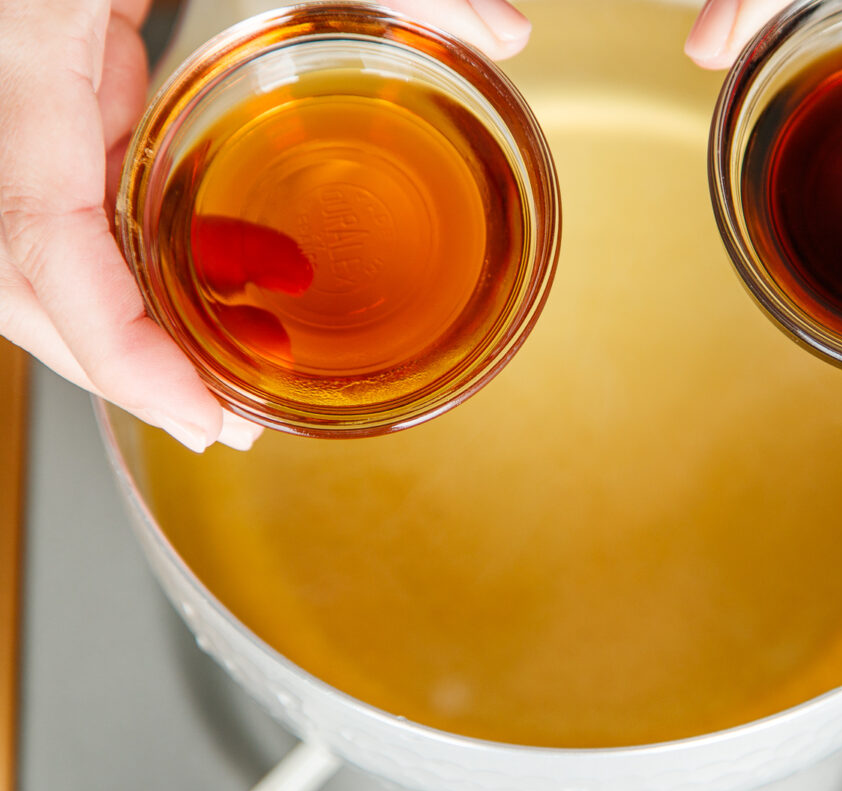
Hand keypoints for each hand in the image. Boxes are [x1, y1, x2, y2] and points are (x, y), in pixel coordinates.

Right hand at [0, 0, 528, 452]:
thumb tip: (507, 36)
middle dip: (115, 354)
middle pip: (18, 266)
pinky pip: (64, 171)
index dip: (113, 348)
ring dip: (126, 307)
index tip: (202, 415)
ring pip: (33, 231)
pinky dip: (130, 234)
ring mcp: (18, 65)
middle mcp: (8, 66)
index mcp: (34, 33)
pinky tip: (214, 251)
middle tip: (221, 413)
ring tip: (228, 357)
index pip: (37, 237)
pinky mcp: (49, 52)